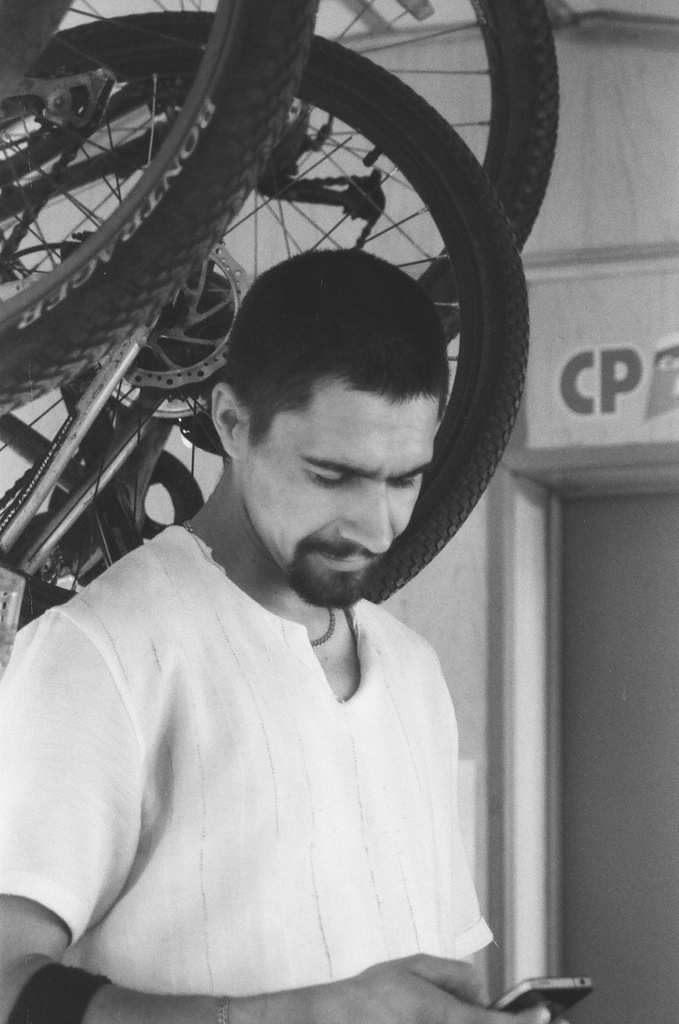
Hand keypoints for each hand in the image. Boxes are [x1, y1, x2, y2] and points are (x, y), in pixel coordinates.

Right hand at [311, 954, 553, 1023]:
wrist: (338, 1020)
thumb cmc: (374, 994)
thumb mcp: (416, 966)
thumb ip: (455, 975)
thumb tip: (483, 991)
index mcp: (444, 1016)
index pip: (496, 1023)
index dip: (527, 1022)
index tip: (548, 1014)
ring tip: (519, 1021)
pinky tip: (480, 1021)